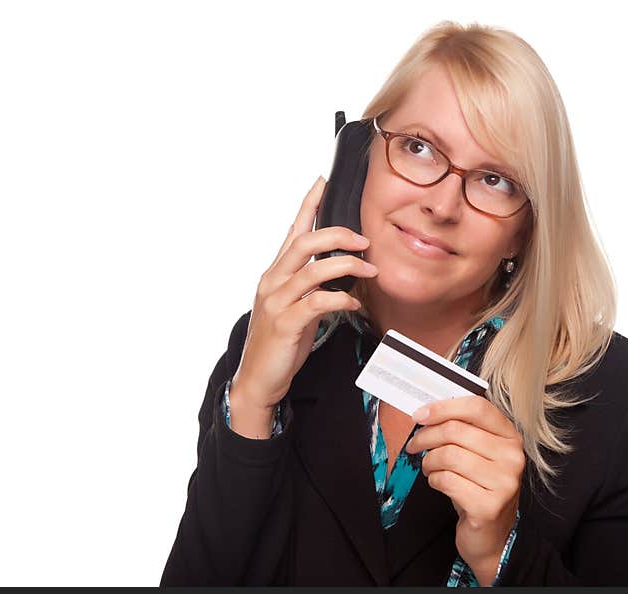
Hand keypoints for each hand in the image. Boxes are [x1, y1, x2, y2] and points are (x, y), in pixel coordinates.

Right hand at [230, 176, 378, 425]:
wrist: (258, 379)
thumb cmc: (279, 342)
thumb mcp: (294, 306)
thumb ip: (310, 285)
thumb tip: (341, 271)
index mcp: (275, 273)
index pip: (293, 230)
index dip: (309, 204)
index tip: (323, 181)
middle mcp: (273, 281)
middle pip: (305, 243)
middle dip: (338, 235)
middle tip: (364, 240)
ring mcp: (277, 302)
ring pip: (314, 270)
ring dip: (348, 267)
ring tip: (370, 271)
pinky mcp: (286, 323)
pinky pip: (319, 303)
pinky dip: (341, 300)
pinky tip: (355, 305)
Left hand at [406, 395, 524, 584]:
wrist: (492, 535)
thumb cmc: (479, 488)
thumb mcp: (478, 454)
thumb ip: (462, 429)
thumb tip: (428, 411)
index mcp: (511, 437)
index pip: (477, 407)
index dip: (443, 407)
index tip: (420, 414)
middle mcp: (512, 457)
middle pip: (456, 430)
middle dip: (426, 436)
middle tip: (415, 444)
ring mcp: (503, 482)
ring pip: (448, 455)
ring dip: (429, 461)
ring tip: (429, 468)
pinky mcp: (488, 506)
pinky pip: (446, 480)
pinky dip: (434, 480)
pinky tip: (438, 483)